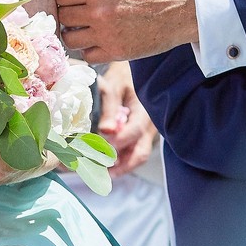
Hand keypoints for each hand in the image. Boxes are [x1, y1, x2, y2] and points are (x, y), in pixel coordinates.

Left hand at [56, 0, 197, 62]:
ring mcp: (106, 35)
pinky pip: (87, 55)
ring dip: (73, 34)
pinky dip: (88, 49)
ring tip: (82, 29)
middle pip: (63, 17)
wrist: (182, 11)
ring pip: (70, 39)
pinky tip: (95, 41)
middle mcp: (98, 13)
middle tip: (73, 14)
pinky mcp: (116, 53)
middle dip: (65, 14)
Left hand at [97, 60, 156, 176]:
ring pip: (135, 157)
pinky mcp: (139, 138)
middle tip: (98, 172)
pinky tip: (100, 164)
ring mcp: (146, 134)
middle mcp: (149, 126)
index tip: (102, 148)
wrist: (131, 74)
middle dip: (120, 166)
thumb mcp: (114, 86)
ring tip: (96, 171)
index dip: (119, 142)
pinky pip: (131, 154)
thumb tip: (105, 131)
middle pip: (140, 153)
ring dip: (117, 167)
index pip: (135, 131)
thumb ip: (110, 108)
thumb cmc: (122, 77)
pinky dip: (117, 161)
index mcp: (145, 111)